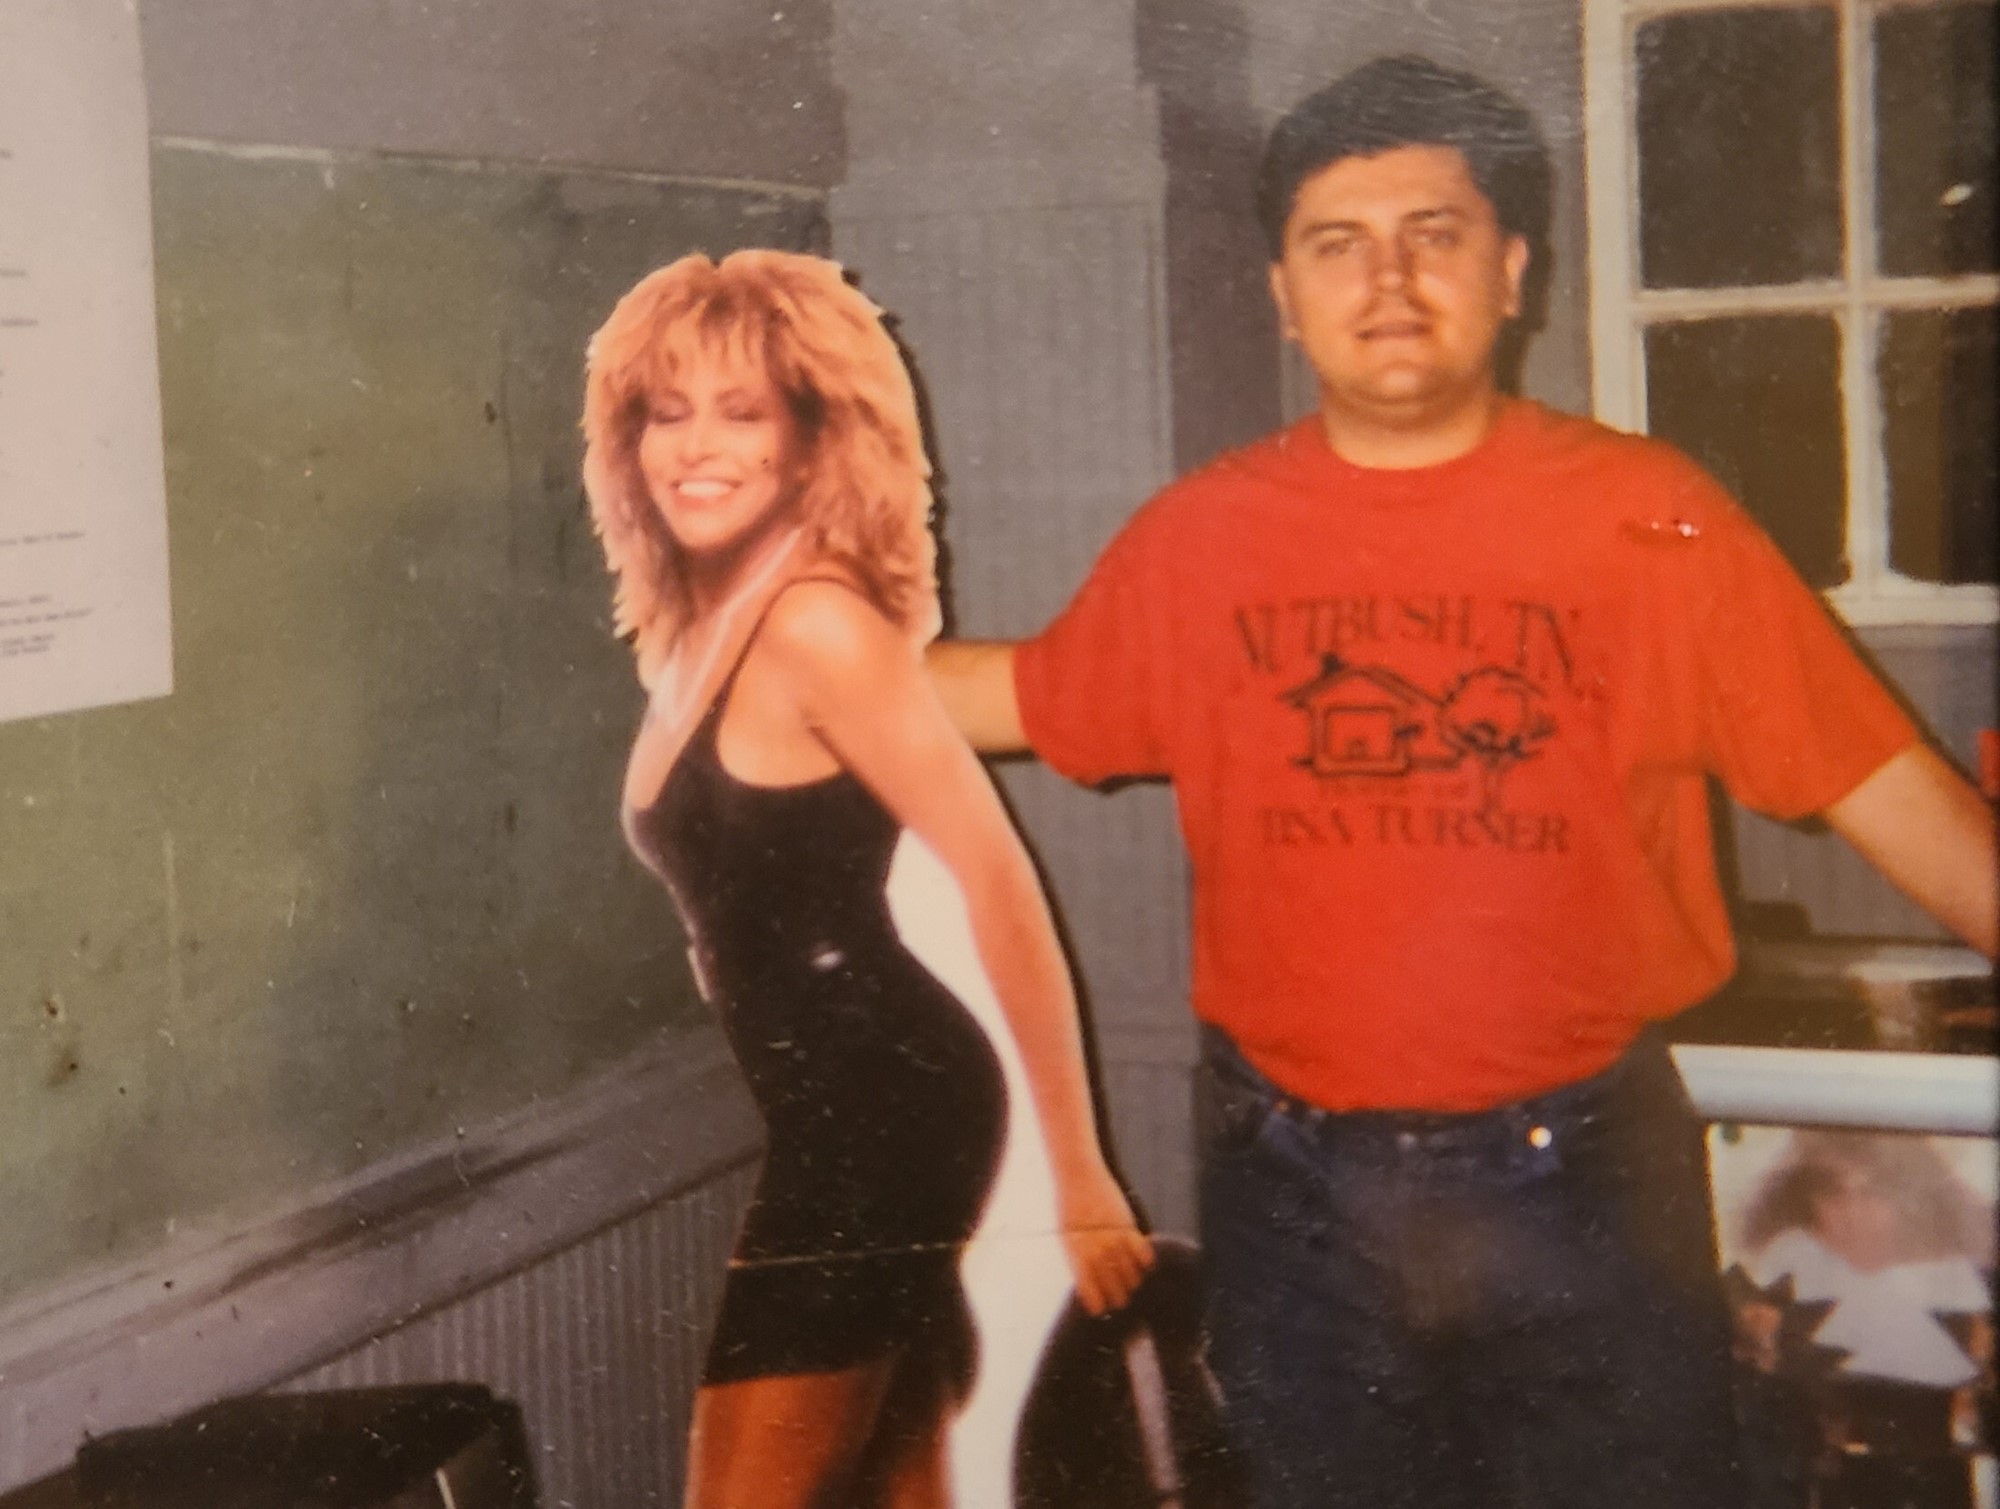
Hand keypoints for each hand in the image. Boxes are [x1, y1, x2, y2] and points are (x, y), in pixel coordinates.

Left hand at [1057, 1162, 1155, 1314]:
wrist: (1078, 1175)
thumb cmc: (1069, 1204)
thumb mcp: (1067, 1234)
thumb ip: (1078, 1255)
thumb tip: (1088, 1277)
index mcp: (1076, 1252)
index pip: (1088, 1287)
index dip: (1096, 1301)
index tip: (1100, 1310)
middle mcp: (1096, 1249)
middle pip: (1112, 1283)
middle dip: (1118, 1297)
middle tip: (1122, 1302)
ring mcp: (1113, 1237)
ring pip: (1129, 1271)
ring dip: (1133, 1282)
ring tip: (1133, 1286)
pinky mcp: (1126, 1224)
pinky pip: (1142, 1252)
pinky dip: (1145, 1262)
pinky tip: (1145, 1266)